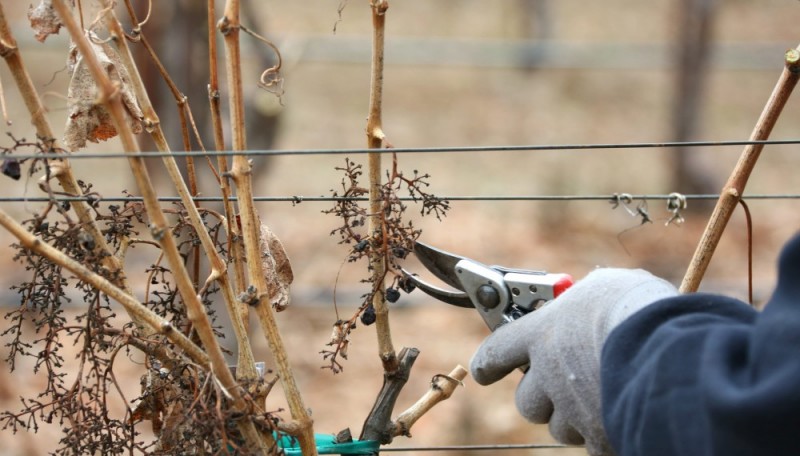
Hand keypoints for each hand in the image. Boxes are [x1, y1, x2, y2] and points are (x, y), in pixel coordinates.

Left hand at [470, 268, 677, 455]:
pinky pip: (593, 445)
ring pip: (560, 427)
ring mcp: (571, 409)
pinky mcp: (598, 437)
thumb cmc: (640, 307)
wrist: (669, 349)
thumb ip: (587, 302)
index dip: (488, 363)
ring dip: (575, 417)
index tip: (484, 371)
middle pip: (527, 402)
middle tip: (567, 387)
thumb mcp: (607, 288)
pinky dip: (604, 437)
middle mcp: (548, 374)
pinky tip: (622, 419)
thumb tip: (591, 303)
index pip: (498, 350)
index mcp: (542, 333)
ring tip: (604, 396)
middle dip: (543, 398)